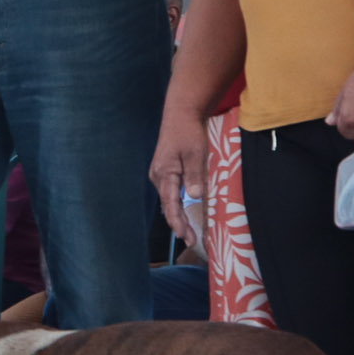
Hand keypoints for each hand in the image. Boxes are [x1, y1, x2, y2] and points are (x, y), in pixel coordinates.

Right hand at [149, 104, 213, 249]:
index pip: (170, 204)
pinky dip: (178, 204)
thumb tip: (193, 197)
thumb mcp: (195, 153)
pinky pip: (171, 192)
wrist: (181, 114)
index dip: (178, 222)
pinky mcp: (165, 171)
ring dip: (178, 216)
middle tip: (191, 240)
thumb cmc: (188, 132)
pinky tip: (186, 213)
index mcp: (164, 173)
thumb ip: (194, 175)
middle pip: (168, 206)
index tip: (186, 236)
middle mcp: (158, 176)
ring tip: (189, 232)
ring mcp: (160, 174)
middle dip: (179, 224)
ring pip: (169, 200)